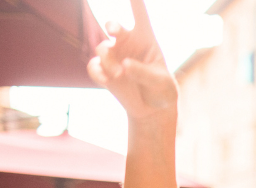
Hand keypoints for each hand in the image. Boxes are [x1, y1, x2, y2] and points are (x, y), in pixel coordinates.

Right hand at [87, 0, 177, 119]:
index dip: (135, 1)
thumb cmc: (161, 90)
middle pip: (114, 26)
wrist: (151, 109)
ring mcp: (113, 56)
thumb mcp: (161, 83)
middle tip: (114, 30)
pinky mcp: (103, 71)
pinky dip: (98, 73)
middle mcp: (127, 43)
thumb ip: (144, 73)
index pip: (140, 14)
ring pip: (103, 50)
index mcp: (145, 39)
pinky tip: (107, 79)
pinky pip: (93, 67)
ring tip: (119, 74)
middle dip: (112, 25)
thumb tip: (123, 65)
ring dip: (109, 62)